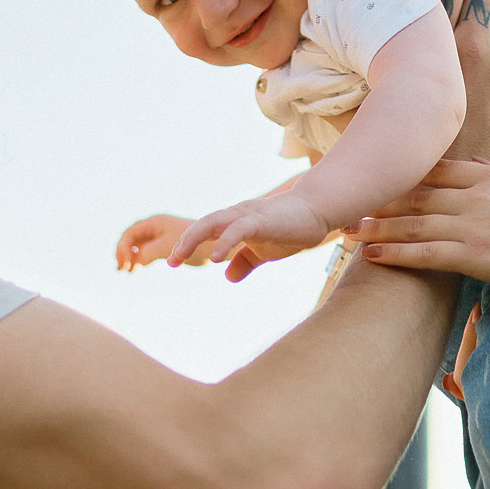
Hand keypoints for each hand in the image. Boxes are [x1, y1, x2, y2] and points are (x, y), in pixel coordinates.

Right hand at [117, 214, 210, 270]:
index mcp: (156, 222)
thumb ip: (150, 251)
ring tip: (125, 270)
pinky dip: (138, 259)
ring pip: (137, 245)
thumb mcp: (169, 247)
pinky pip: (145, 251)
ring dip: (129, 256)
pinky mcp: (165, 245)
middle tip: (121, 268)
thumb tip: (137, 260)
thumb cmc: (195, 243)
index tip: (127, 264)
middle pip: (131, 237)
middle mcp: (156, 227)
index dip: (124, 248)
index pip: (130, 233)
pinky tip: (135, 269)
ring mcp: (160, 236)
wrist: (218, 245)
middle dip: (123, 251)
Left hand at [172, 192, 332, 274]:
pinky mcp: (262, 220)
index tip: (172, 262)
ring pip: (213, 222)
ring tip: (179, 256)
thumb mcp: (264, 251)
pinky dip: (224, 242)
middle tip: (170, 262)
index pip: (205, 231)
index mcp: (235, 223)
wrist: (319, 211)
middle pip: (203, 224)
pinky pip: (238, 229)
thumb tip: (228, 277)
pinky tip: (216, 258)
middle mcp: (237, 215)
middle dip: (183, 242)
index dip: (187, 244)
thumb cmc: (291, 228)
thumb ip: (245, 262)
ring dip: (193, 238)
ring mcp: (248, 216)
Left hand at [344, 159, 489, 309]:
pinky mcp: (477, 257)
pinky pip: (426, 254)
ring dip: (377, 225)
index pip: (439, 168)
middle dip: (380, 197)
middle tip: (348, 198)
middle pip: (417, 193)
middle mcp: (479, 197)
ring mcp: (476, 226)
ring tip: (345, 228)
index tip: (379, 171)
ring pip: (414, 222)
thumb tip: (485, 164)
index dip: (405, 170)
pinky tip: (370, 255)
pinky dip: (394, 253)